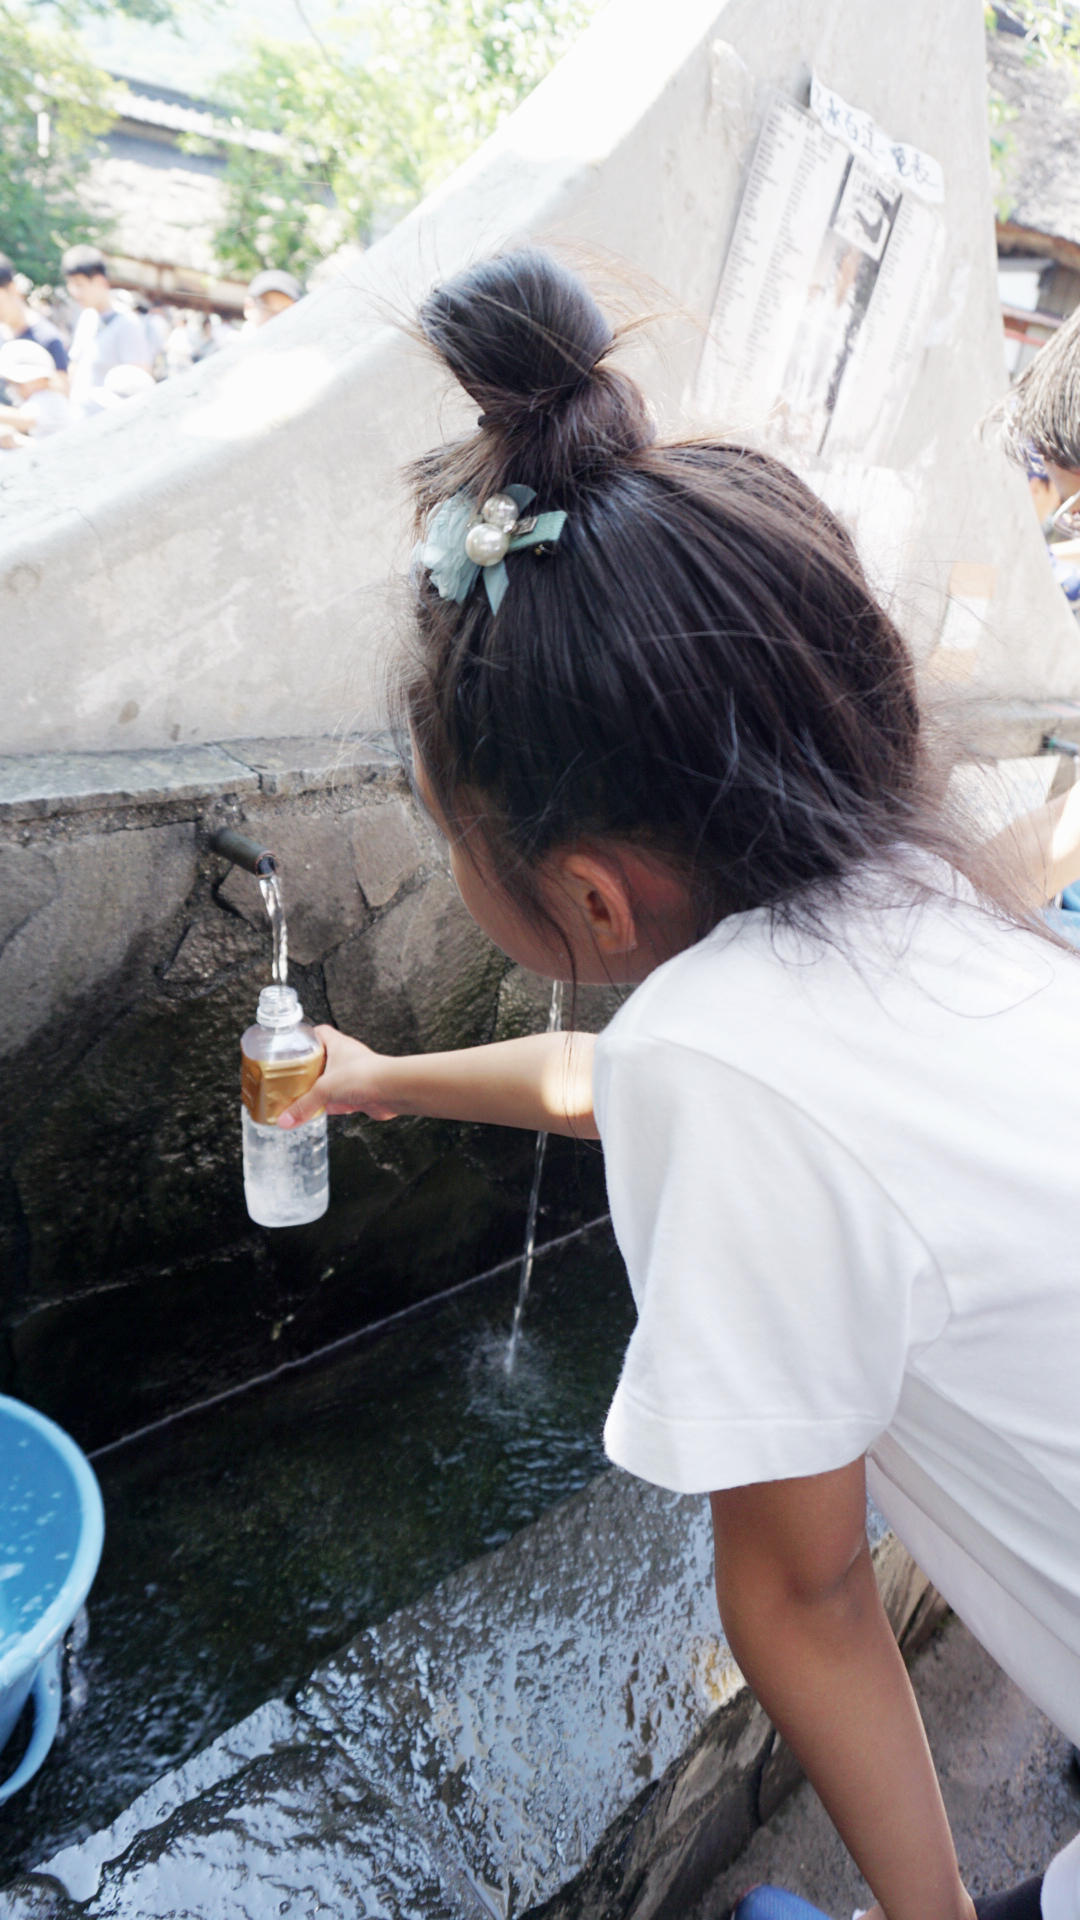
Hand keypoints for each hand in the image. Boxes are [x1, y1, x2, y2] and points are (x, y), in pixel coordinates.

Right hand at [277, 1027, 401, 1127]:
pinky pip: (340, 1100)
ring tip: (300, 1096)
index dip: (306, 1037)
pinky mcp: (360, 1093)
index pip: (319, 1033)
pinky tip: (318, 1113)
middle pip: (323, 1060)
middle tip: (291, 1076)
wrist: (393, 1091)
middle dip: (308, 1069)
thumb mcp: (324, 1088)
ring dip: (319, 1090)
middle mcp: (346, 1058)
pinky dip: (330, 1106)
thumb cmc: (364, 1075)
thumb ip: (304, 1105)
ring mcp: (354, 1076)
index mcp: (337, 1045)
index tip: (292, 1045)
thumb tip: (285, 1119)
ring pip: (331, 1081)